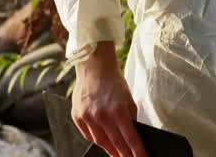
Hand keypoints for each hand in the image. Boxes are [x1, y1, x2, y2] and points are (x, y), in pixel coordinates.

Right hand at [72, 42, 147, 156]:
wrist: (94, 68)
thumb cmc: (114, 83)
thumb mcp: (128, 99)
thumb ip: (130, 119)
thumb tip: (132, 137)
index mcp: (118, 111)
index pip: (130, 138)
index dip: (137, 152)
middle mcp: (102, 116)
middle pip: (115, 144)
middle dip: (124, 155)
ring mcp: (88, 117)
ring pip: (100, 142)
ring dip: (110, 150)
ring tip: (117, 155)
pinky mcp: (77, 116)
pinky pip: (88, 135)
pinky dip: (97, 140)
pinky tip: (103, 142)